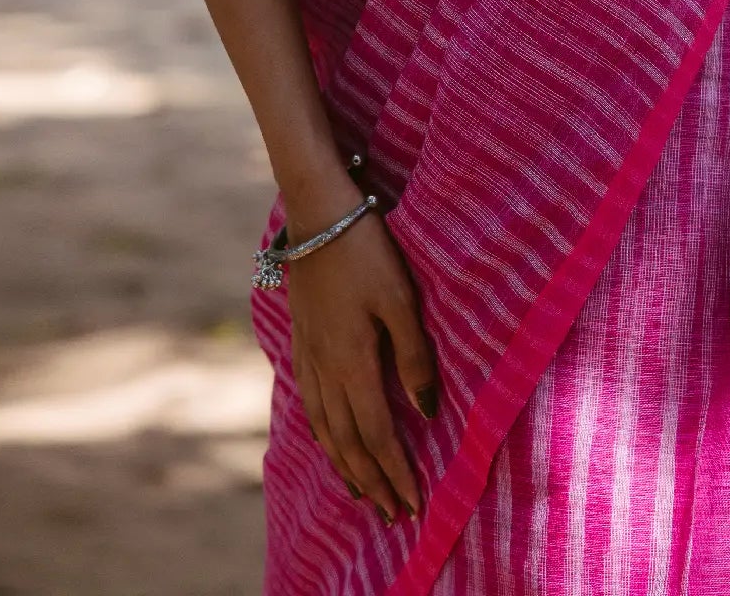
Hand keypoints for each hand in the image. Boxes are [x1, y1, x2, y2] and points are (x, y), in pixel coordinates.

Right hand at [284, 173, 438, 521]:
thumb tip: (427, 410)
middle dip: (371, 482)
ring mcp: (308, 355)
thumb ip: (414, 355)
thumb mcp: (401, 299)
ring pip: (325, 427)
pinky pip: (311, 403)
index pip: (377, 434)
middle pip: (348, 442)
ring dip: (345, 465)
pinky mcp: (302, 341)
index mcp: (353, 362)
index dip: (394, 472)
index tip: (411, 503)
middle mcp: (325, 369)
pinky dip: (323, 433)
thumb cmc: (368, 251)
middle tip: (391, 514)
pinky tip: (329, 439)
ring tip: (361, 492)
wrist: (318, 215)